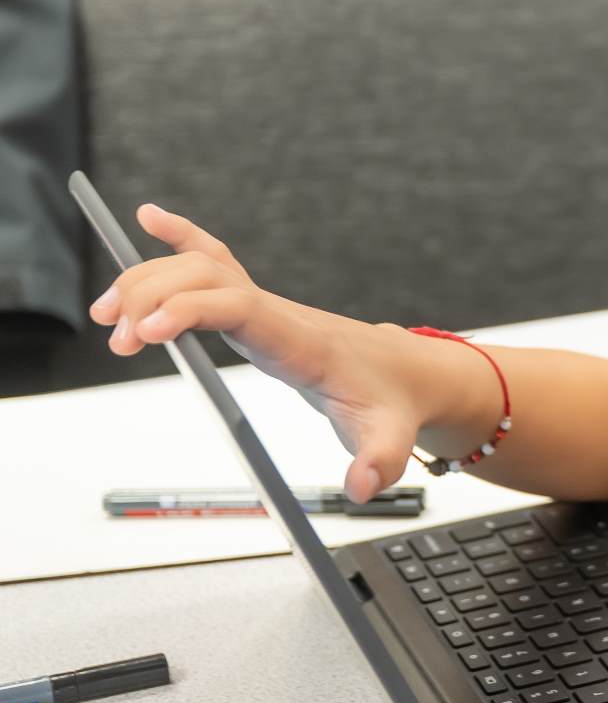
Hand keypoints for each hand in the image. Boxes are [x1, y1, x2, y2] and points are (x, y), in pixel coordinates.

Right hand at [88, 204, 425, 502]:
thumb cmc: (391, 400)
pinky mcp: (256, 308)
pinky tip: (149, 216)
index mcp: (304, 341)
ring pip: (201, 269)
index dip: (195, 310)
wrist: (404, 372)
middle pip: (209, 280)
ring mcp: (265, 305)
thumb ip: (379, 461)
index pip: (245, 309)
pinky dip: (182, 236)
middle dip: (156, 299)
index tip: (152, 331)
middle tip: (120, 341)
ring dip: (149, 281)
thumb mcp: (391, 435)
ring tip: (109, 317)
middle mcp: (279, 313)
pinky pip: (216, 260)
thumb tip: (362, 486)